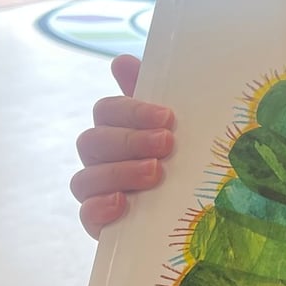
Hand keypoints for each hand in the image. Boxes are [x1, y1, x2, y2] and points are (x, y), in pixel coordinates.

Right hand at [70, 54, 175, 238]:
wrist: (201, 217)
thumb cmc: (188, 163)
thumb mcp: (180, 129)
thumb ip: (153, 97)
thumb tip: (122, 61)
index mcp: (119, 131)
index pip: (106, 111)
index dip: (132, 110)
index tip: (168, 116)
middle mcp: (103, 160)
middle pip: (93, 141)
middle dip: (130, 140)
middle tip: (167, 144)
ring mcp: (99, 193)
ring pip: (85, 178)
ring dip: (120, 172)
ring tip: (155, 173)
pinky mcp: (101, 225)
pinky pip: (85, 214)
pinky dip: (100, 207)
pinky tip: (122, 203)